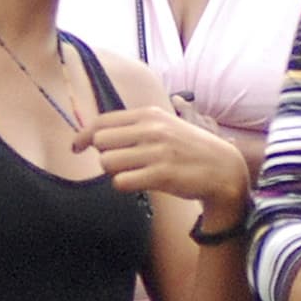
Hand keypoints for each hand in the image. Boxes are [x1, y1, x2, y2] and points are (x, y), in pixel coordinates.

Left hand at [85, 105, 250, 228]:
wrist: (224, 169)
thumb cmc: (189, 149)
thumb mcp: (166, 125)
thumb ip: (135, 125)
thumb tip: (98, 130)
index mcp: (149, 114)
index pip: (101, 122)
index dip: (83, 136)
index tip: (77, 147)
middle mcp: (151, 129)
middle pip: (100, 142)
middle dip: (102, 155)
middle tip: (118, 163)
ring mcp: (157, 151)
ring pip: (107, 162)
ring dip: (113, 172)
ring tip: (132, 174)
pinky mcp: (162, 174)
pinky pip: (122, 182)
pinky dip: (124, 185)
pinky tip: (138, 184)